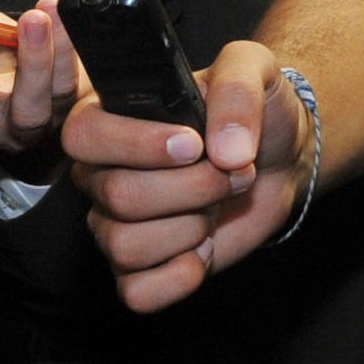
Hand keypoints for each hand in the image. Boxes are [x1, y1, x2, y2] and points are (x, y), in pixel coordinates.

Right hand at [64, 40, 301, 311]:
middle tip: (230, 173)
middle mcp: (101, 173)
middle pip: (118, 196)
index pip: (84, 135)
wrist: (280, 158)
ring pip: (125, 245)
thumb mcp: (254, 72)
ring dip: (191, 229)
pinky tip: (204, 249)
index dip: (137, 145)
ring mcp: (116, 223)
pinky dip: (178, 278)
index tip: (194, 145)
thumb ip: (237, 92)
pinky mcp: (142, 266)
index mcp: (109, 117)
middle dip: (192, 188)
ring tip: (217, 204)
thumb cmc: (254, 111)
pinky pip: (137, 292)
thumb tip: (225, 150)